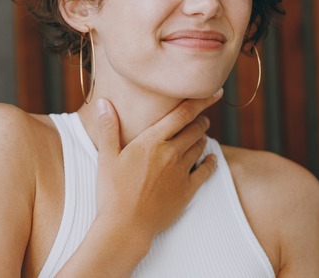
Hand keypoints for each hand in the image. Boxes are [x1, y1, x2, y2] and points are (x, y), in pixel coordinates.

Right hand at [93, 89, 222, 243]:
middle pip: (195, 129)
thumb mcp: (106, 157)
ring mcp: (181, 172)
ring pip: (200, 147)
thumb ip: (108, 128)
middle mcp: (171, 153)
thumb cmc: (112, 192)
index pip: (182, 114)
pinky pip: (206, 171)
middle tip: (202, 117)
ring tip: (201, 135)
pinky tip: (212, 159)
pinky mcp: (187, 190)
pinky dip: (211, 162)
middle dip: (200, 120)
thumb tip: (104, 102)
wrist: (125, 227)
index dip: (201, 100)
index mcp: (152, 141)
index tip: (214, 91)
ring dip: (202, 138)